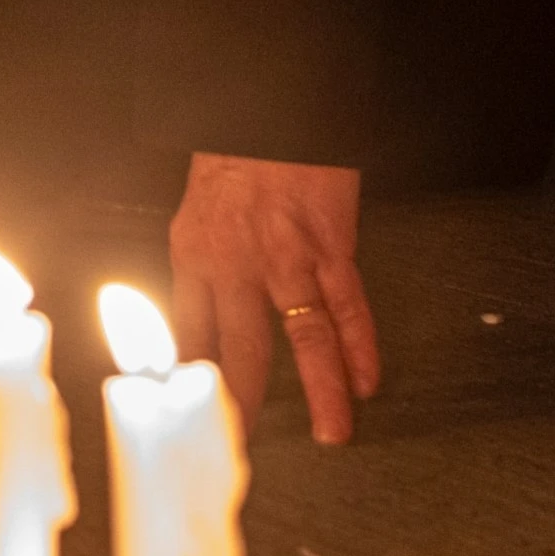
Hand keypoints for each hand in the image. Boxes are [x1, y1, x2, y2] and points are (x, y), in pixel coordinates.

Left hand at [167, 153, 380, 444]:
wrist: (270, 109)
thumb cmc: (235, 157)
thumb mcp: (197, 211)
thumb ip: (203, 265)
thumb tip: (205, 318)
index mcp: (193, 254)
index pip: (188, 335)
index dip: (194, 380)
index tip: (196, 419)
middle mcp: (236, 263)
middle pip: (242, 351)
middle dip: (248, 404)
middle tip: (255, 446)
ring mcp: (286, 258)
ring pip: (304, 339)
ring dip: (322, 391)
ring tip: (332, 433)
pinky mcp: (331, 246)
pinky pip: (348, 306)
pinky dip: (360, 346)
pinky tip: (365, 380)